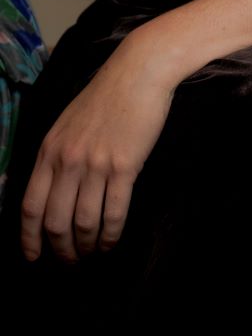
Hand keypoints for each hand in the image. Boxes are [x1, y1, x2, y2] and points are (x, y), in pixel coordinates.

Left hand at [20, 31, 175, 262]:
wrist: (139, 73)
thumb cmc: (107, 96)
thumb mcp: (67, 124)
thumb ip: (57, 156)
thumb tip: (54, 191)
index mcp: (48, 151)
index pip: (30, 207)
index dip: (29, 238)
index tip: (34, 257)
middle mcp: (67, 161)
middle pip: (55, 221)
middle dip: (61, 250)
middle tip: (70, 262)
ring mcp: (95, 165)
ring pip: (83, 221)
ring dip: (87, 245)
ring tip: (92, 253)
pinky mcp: (124, 166)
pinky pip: (114, 211)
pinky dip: (111, 234)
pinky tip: (112, 242)